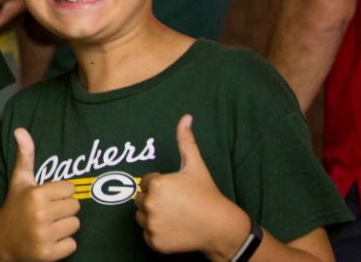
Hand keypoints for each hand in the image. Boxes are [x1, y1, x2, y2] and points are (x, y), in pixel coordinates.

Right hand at [0, 128, 77, 260]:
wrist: (2, 242)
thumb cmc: (15, 207)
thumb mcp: (20, 181)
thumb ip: (25, 155)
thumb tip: (20, 129)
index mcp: (36, 195)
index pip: (70, 189)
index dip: (60, 194)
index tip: (47, 199)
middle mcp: (40, 214)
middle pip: (75, 207)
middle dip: (64, 210)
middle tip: (47, 214)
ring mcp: (44, 236)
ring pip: (75, 225)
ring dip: (64, 227)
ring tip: (47, 227)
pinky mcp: (48, 254)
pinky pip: (72, 245)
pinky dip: (63, 245)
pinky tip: (48, 241)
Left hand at [135, 115, 246, 257]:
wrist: (219, 226)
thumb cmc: (207, 195)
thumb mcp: (195, 166)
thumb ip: (186, 141)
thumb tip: (186, 117)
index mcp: (156, 185)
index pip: (147, 182)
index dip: (162, 185)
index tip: (178, 191)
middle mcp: (150, 205)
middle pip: (141, 200)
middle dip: (155, 200)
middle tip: (177, 204)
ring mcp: (152, 225)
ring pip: (141, 217)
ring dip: (153, 216)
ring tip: (175, 215)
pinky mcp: (154, 242)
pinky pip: (147, 235)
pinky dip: (158, 233)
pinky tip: (174, 229)